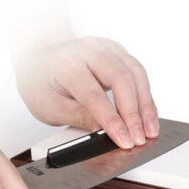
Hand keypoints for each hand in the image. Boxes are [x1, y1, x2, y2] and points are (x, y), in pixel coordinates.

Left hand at [14, 37, 158, 148]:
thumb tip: (108, 133)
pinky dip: (145, 96)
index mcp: (67, 63)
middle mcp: (89, 50)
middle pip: (120, 79)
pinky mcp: (118, 53)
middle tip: (140, 138)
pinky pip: (138, 73)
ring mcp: (106, 48)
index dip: (111, 119)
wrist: (39, 58)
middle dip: (133, 113)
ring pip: (135, 74)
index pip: (94, 93)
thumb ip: (81, 119)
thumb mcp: (51, 108)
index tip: (123, 140)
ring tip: (150, 130)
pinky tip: (148, 115)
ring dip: (146, 105)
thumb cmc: (42, 81)